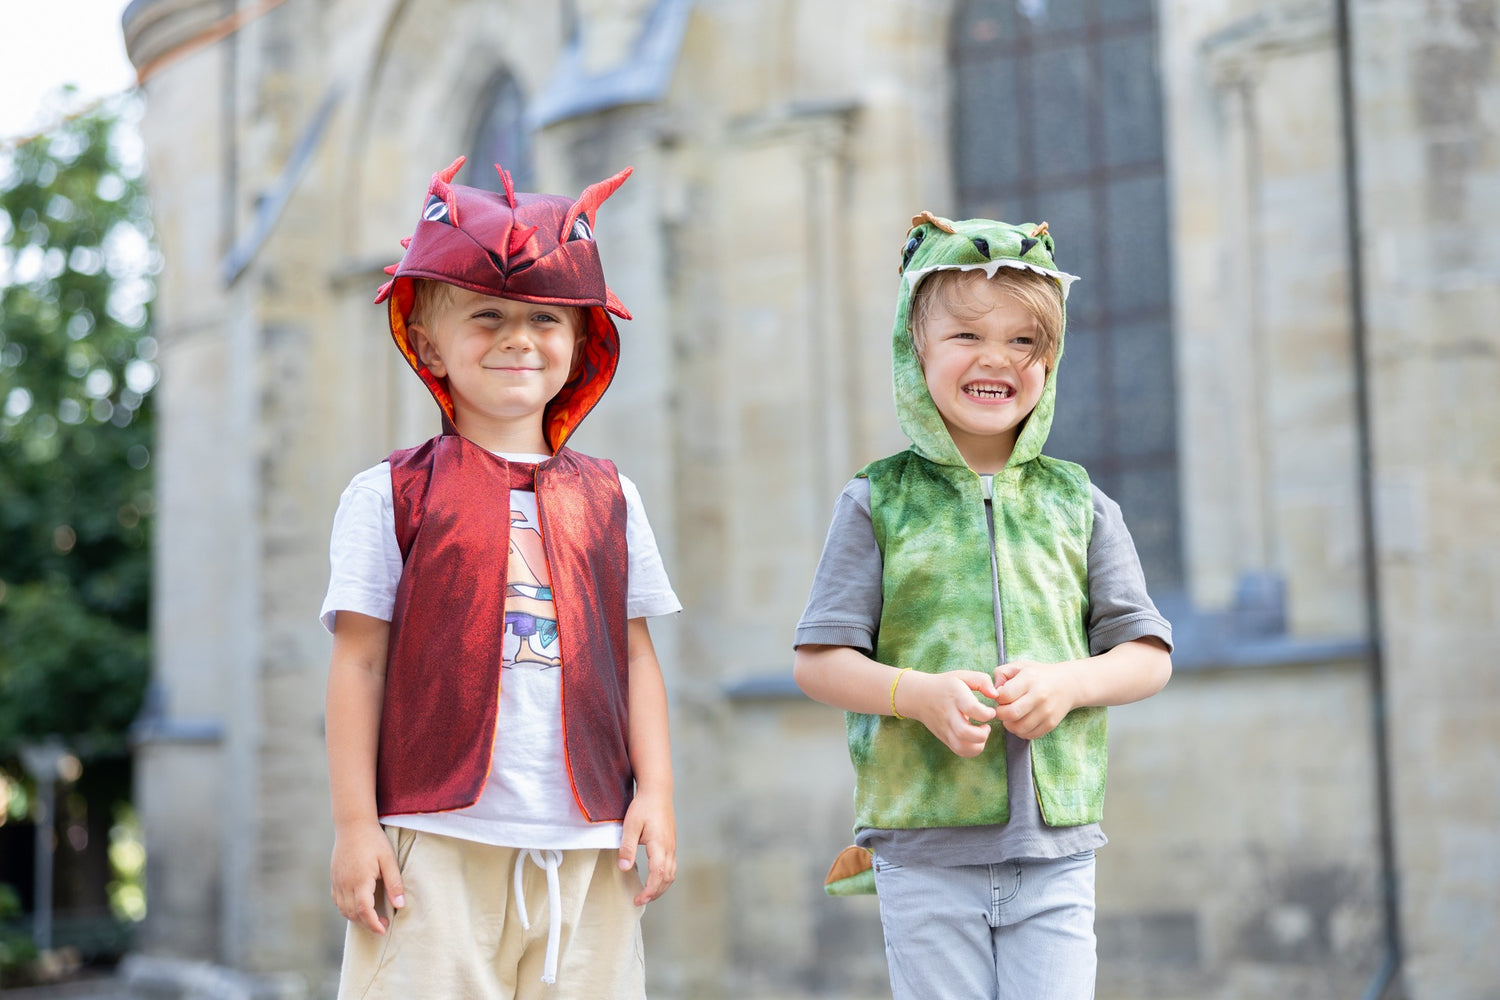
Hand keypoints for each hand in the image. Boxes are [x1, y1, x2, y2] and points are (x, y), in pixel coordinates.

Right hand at [330, 821, 403, 934]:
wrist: (352, 824)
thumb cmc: (373, 840)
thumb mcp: (388, 859)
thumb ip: (394, 883)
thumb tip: (400, 905)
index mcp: (360, 880)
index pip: (364, 910)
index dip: (373, 924)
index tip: (383, 930)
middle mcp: (345, 884)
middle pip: (353, 913)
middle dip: (367, 923)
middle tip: (383, 924)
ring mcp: (337, 881)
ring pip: (343, 909)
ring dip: (356, 918)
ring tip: (372, 916)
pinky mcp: (334, 878)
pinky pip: (337, 900)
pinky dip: (347, 908)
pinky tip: (358, 906)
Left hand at [619, 789, 675, 905]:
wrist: (658, 791)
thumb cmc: (643, 806)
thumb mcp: (630, 825)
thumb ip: (627, 848)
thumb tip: (623, 869)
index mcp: (660, 844)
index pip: (658, 874)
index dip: (650, 890)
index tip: (638, 899)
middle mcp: (669, 847)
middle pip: (667, 878)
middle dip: (655, 893)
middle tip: (639, 900)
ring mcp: (672, 845)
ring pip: (672, 873)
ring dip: (661, 887)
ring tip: (647, 894)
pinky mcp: (671, 843)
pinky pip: (671, 866)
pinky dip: (664, 878)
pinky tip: (654, 879)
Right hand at [899, 670, 999, 757]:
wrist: (918, 696)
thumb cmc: (945, 685)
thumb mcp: (962, 675)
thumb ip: (982, 681)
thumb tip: (995, 694)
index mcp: (955, 696)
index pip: (971, 708)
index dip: (986, 713)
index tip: (990, 712)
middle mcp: (949, 714)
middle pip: (964, 732)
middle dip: (982, 734)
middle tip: (986, 726)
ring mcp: (945, 728)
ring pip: (961, 747)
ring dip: (977, 745)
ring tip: (981, 734)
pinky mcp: (944, 738)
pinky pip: (959, 751)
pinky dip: (971, 750)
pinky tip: (975, 739)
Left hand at [992, 660, 1079, 739]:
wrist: (1068, 684)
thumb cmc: (1039, 675)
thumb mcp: (1020, 666)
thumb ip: (1001, 673)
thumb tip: (994, 691)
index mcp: (1029, 679)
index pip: (1004, 695)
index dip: (998, 698)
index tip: (1001, 696)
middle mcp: (1039, 696)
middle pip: (1010, 714)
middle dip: (1001, 713)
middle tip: (1003, 709)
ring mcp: (1046, 711)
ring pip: (1019, 728)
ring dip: (1009, 725)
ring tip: (1011, 716)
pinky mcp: (1051, 723)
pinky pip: (1030, 735)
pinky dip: (1021, 732)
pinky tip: (1021, 722)